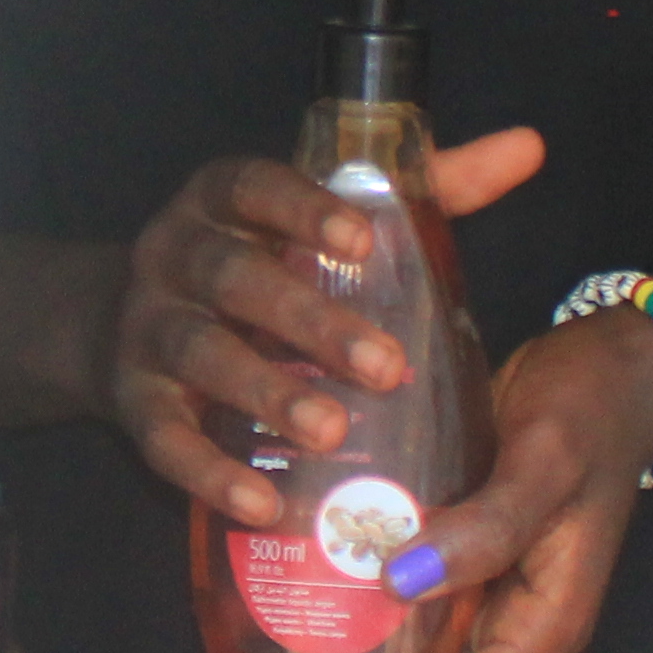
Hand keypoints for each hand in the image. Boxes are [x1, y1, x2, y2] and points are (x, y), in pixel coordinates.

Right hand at [110, 127, 550, 525]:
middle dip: (306, 320)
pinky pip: (163, 439)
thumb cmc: (263, 264)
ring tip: (330, 433)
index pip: (254, 185)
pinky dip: (210, 473)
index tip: (361, 240)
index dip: (301, 209)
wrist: (123, 324)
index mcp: (222, 200)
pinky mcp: (131, 403)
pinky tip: (264, 504)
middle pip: (233, 278)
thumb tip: (529, 147)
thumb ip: (427, 189)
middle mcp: (174, 255)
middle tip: (385, 367)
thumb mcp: (328, 220)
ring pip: (198, 354)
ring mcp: (146, 330)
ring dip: (264, 393)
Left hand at [191, 302, 652, 652]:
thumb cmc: (588, 409)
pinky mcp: (452, 567)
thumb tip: (399, 583)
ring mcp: (478, 605)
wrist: (612, 367)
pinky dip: (330, 632)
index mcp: (540, 631)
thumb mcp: (546, 458)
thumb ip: (489, 524)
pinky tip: (271, 604)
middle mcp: (506, 635)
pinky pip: (388, 625)